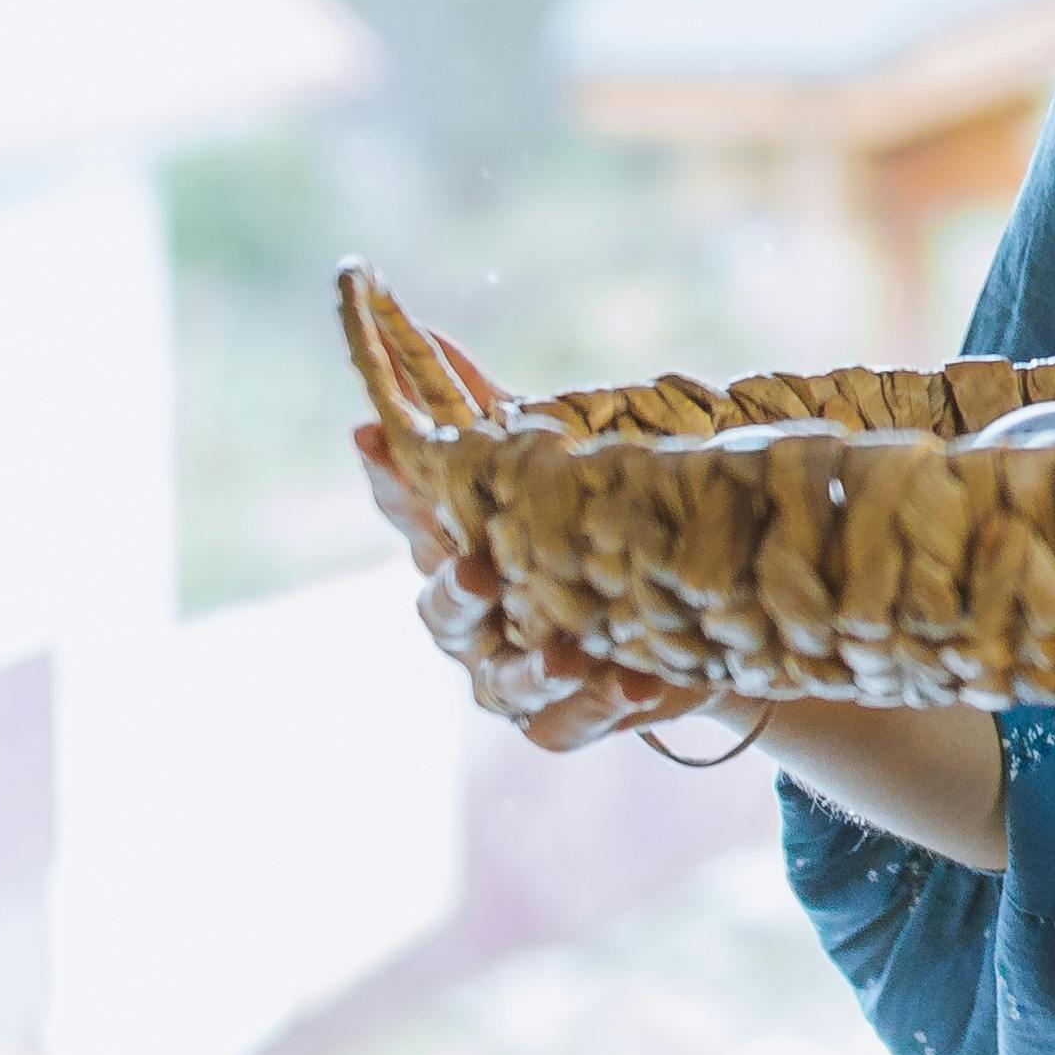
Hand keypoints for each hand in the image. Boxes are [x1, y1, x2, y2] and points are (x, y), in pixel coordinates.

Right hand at [352, 412, 737, 761]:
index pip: (411, 508)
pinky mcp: (563, 718)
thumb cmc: (593, 531)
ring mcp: (512, 675)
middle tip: (477, 570)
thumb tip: (429, 331)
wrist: (681, 625)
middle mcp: (474, 618)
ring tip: (566, 655)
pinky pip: (566, 724)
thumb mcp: (555, 466)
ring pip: (498, 683)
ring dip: (530, 667)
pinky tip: (640, 683)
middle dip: (454, 591)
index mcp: (461, 545)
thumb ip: (494, 410)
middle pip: (440, 612)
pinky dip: (600, 706)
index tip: (372, 433)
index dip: (390, 476)